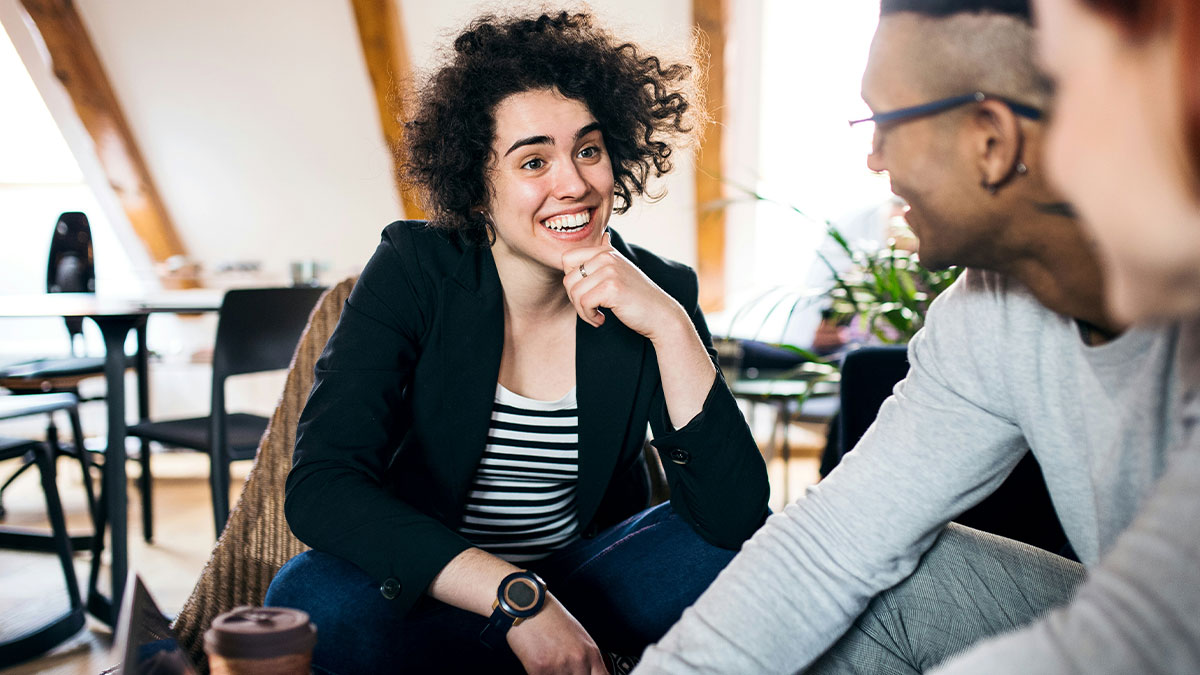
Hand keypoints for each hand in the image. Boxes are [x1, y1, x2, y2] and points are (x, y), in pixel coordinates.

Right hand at [507, 594, 608, 674]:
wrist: (529, 605)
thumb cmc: (551, 617)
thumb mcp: (579, 636)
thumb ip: (585, 658)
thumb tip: (586, 672)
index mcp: (591, 653)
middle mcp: (579, 661)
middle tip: (561, 667)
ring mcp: (560, 667)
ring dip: (553, 674)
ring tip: (548, 661)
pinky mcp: (539, 670)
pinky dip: (538, 673)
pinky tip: (536, 662)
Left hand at [561, 231, 686, 340]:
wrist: (661, 314)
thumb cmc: (638, 296)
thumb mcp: (622, 270)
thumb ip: (609, 255)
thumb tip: (604, 236)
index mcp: (606, 251)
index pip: (567, 259)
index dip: (571, 280)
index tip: (586, 293)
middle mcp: (606, 257)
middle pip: (568, 279)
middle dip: (575, 299)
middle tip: (590, 309)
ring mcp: (610, 271)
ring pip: (574, 293)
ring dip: (583, 311)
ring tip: (597, 316)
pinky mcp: (611, 288)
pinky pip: (583, 303)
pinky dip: (589, 317)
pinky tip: (602, 319)